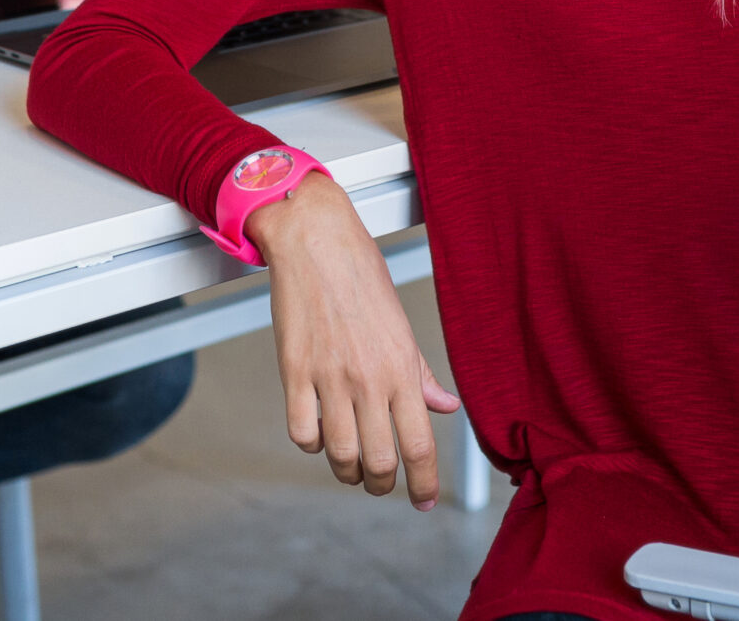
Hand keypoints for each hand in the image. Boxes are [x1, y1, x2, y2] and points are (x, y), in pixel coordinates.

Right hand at [244, 173, 460, 508]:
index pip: (420, 444)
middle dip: (383, 485)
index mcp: (402, 366)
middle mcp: (368, 378)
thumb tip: (445, 407)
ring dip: (348, 472)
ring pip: (340, 455)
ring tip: (352, 466)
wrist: (314, 239)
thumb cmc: (360, 275)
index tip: (423, 499)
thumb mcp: (401, 325)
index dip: (424, 482)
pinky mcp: (293, 371)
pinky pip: (301, 433)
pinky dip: (311, 445)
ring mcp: (328, 377)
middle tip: (383, 484)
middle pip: (380, 461)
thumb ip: (421, 374)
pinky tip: (319, 434)